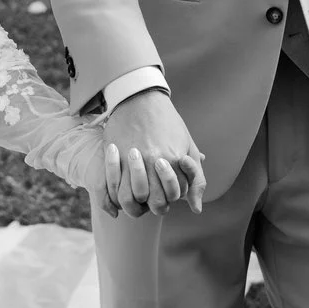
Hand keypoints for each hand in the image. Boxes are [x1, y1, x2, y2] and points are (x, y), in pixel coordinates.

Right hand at [99, 90, 205, 218]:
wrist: (140, 97)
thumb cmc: (168, 122)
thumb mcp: (189, 146)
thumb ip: (195, 178)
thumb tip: (196, 209)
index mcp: (175, 159)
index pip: (175, 196)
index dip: (172, 197)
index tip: (168, 190)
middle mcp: (154, 162)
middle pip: (155, 202)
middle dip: (155, 205)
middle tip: (153, 198)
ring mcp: (133, 160)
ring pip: (130, 199)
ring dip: (134, 203)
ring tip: (137, 196)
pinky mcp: (115, 156)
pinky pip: (112, 186)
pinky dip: (114, 196)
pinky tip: (122, 189)